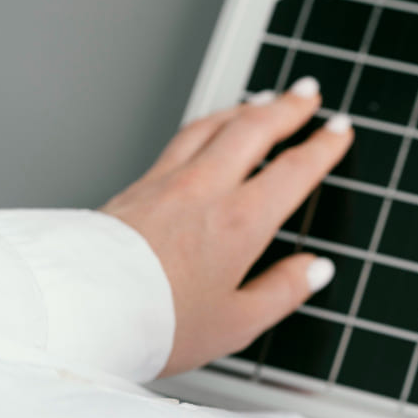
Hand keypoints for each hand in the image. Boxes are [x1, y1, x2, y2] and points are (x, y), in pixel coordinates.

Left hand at [101, 77, 352, 377]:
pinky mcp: (138, 184)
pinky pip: (184, 136)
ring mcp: (169, 181)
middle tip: (307, 93)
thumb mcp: (235, 323)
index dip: (323, 146)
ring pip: (216, 125)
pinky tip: (210, 125)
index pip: (294, 169)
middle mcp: (206, 189)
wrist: (79, 312)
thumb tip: (315, 270)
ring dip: (248, 106)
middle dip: (288, 106)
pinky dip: (209, 121)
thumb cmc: (153, 324)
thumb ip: (283, 292)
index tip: (338, 130)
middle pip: (255, 128)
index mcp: (241, 222)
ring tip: (265, 99)